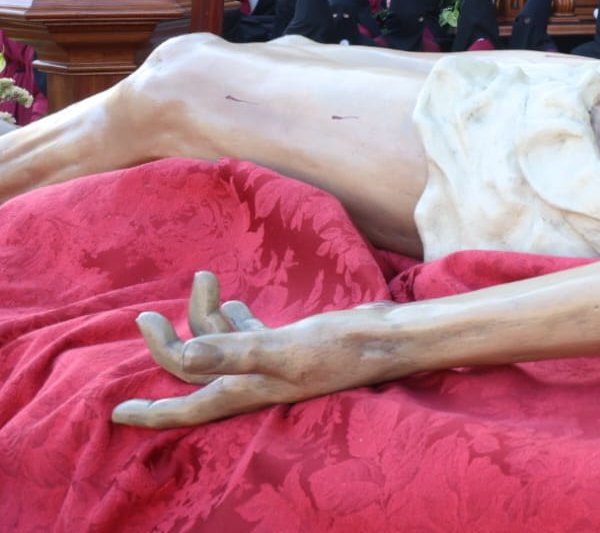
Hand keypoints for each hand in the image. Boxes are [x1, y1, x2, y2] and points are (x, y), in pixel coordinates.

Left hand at [110, 271, 403, 428]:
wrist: (389, 337)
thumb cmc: (343, 346)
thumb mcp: (285, 349)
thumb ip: (233, 351)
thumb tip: (183, 355)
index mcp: (247, 388)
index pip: (187, 406)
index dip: (151, 412)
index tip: (116, 410)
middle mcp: (254, 380)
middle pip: (195, 370)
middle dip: (167, 343)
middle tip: (145, 316)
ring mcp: (271, 362)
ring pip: (220, 346)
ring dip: (203, 316)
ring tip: (203, 279)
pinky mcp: (288, 344)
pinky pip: (247, 334)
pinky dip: (231, 317)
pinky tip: (228, 298)